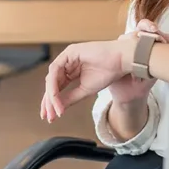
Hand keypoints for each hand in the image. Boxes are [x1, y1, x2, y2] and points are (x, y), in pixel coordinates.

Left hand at [40, 20, 168, 121]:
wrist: (121, 61)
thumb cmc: (108, 72)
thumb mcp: (85, 90)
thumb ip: (71, 98)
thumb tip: (58, 109)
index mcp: (71, 69)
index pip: (57, 87)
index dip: (53, 102)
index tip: (51, 116)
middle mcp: (67, 62)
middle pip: (52, 83)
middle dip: (49, 101)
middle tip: (48, 116)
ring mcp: (67, 56)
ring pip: (52, 78)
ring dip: (51, 96)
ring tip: (53, 110)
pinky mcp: (69, 52)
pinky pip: (55, 71)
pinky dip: (54, 86)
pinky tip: (55, 98)